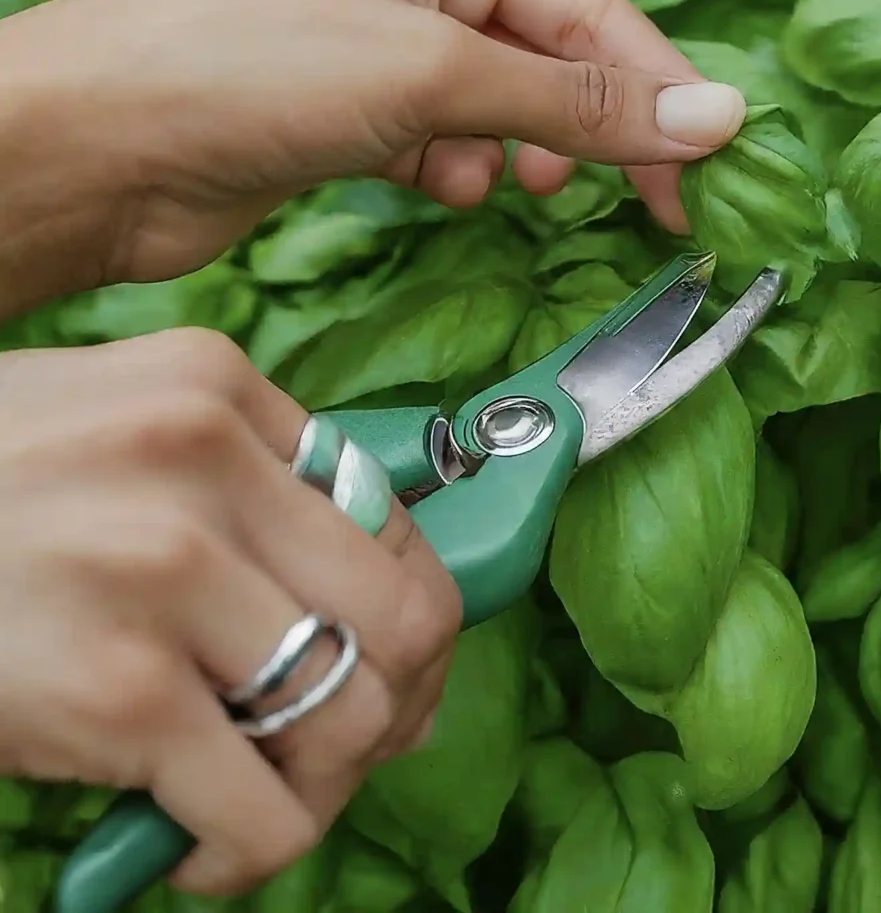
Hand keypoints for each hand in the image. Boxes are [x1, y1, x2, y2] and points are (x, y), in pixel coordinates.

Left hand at [0, 0, 743, 311]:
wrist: (110, 146)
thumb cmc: (256, 67)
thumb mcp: (438, 72)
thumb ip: (576, 103)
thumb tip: (710, 117)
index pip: (587, 14)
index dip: (654, 93)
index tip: (706, 162)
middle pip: (547, 61)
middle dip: (588, 131)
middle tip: (638, 200)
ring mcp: (383, 44)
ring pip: (498, 106)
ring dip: (512, 151)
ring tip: (502, 180)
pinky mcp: (354, 111)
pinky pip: (442, 140)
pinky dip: (451, 168)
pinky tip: (432, 181)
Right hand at [0, 328, 461, 894]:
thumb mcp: (120, 429)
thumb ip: (243, 483)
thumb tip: (365, 600)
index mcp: (216, 388)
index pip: (392, 521)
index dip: (407, 612)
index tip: (383, 663)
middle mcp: (205, 459)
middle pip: (405, 616)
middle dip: (397, 701)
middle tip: (343, 745)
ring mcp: (163, 567)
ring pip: (355, 717)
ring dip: (325, 784)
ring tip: (267, 794)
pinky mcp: (116, 687)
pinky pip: (266, 811)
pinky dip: (253, 848)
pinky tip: (198, 847)